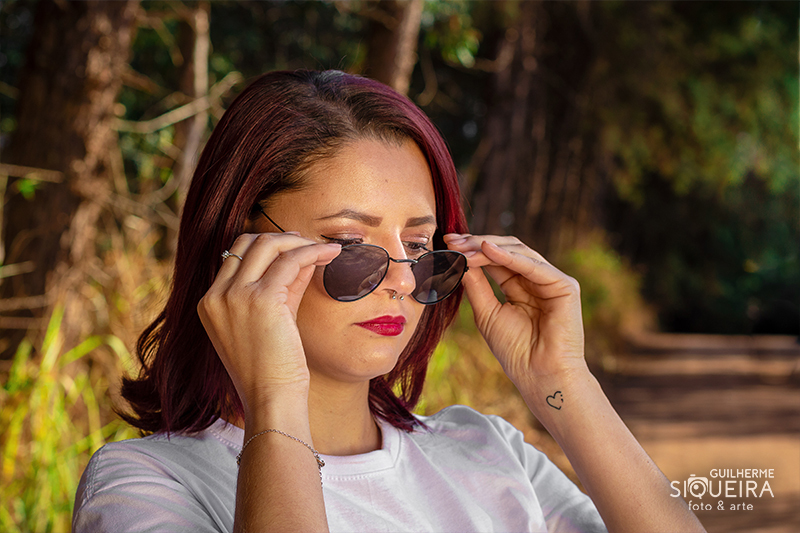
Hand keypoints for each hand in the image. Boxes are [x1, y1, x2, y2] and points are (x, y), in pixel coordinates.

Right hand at [197, 233, 340, 415]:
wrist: (271, 400)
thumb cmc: (273, 370)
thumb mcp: (271, 322)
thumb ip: (282, 289)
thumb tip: (303, 258)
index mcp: (210, 303)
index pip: (234, 256)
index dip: (266, 247)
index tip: (293, 249)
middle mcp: (216, 296)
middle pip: (248, 243)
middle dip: (282, 239)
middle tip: (309, 245)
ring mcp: (235, 296)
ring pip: (268, 245)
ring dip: (300, 242)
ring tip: (325, 249)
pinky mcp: (261, 299)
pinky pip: (290, 260)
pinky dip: (313, 251)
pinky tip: (331, 254)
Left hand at [443, 234, 585, 388]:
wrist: (539, 375)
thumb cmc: (515, 350)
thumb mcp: (486, 313)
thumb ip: (476, 285)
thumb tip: (459, 260)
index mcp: (519, 286)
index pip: (495, 259)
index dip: (472, 249)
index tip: (448, 243)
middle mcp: (537, 279)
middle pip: (507, 250)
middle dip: (478, 243)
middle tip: (454, 241)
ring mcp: (552, 281)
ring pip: (518, 252)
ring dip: (489, 248)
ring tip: (465, 248)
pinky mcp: (564, 286)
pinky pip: (533, 266)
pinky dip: (509, 257)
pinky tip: (487, 250)